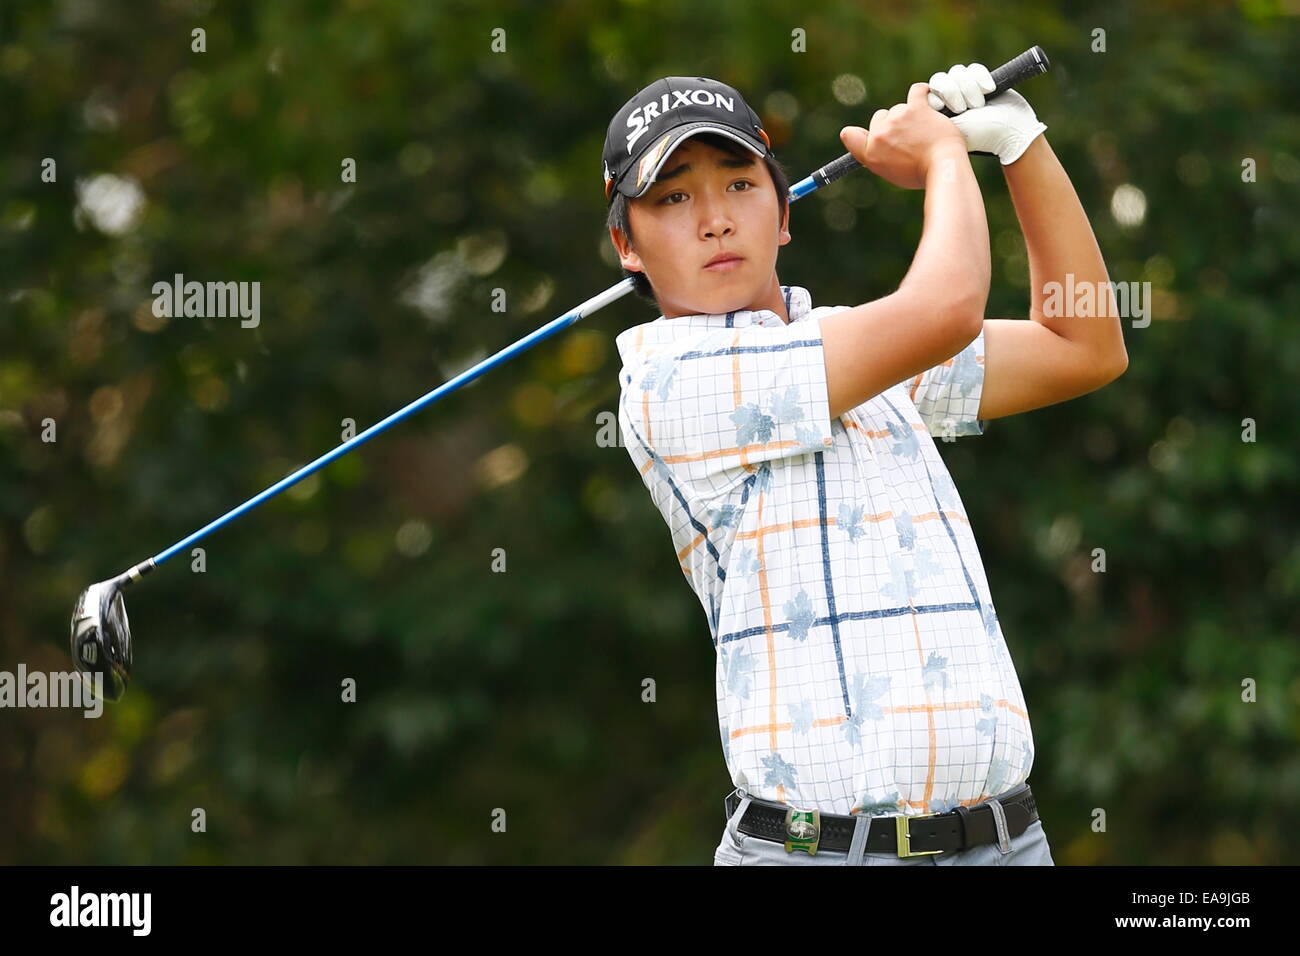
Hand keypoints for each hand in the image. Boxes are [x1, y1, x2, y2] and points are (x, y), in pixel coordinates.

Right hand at [840, 82, 966, 189]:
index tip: (870, 134)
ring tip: (925, 130)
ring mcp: (897, 119)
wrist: (943, 167)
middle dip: (892, 124)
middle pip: (880, 118)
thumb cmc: (922, 174)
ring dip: (910, 115)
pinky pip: (917, 91)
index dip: (857, 133)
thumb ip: (880, 155)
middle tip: (910, 137)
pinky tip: (928, 98)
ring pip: (899, 108)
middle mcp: (880, 135)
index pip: (849, 135)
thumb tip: (879, 142)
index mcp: (870, 154)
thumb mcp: (892, 172)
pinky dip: (923, 93)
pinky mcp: (916, 107)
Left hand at [925, 62, 1046, 164]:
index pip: (928, 92)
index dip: (939, 96)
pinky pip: (974, 69)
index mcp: (938, 113)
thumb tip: (919, 100)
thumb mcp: (951, 128)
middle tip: (963, 109)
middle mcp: (950, 99)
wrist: (1010, 131)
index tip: (948, 109)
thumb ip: (933, 115)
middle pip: (940, 79)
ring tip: (979, 105)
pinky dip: (981, 78)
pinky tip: (989, 90)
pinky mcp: (982, 81)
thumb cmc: (979, 135)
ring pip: (957, 72)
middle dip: (953, 92)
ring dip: (969, 87)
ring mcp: (966, 89)